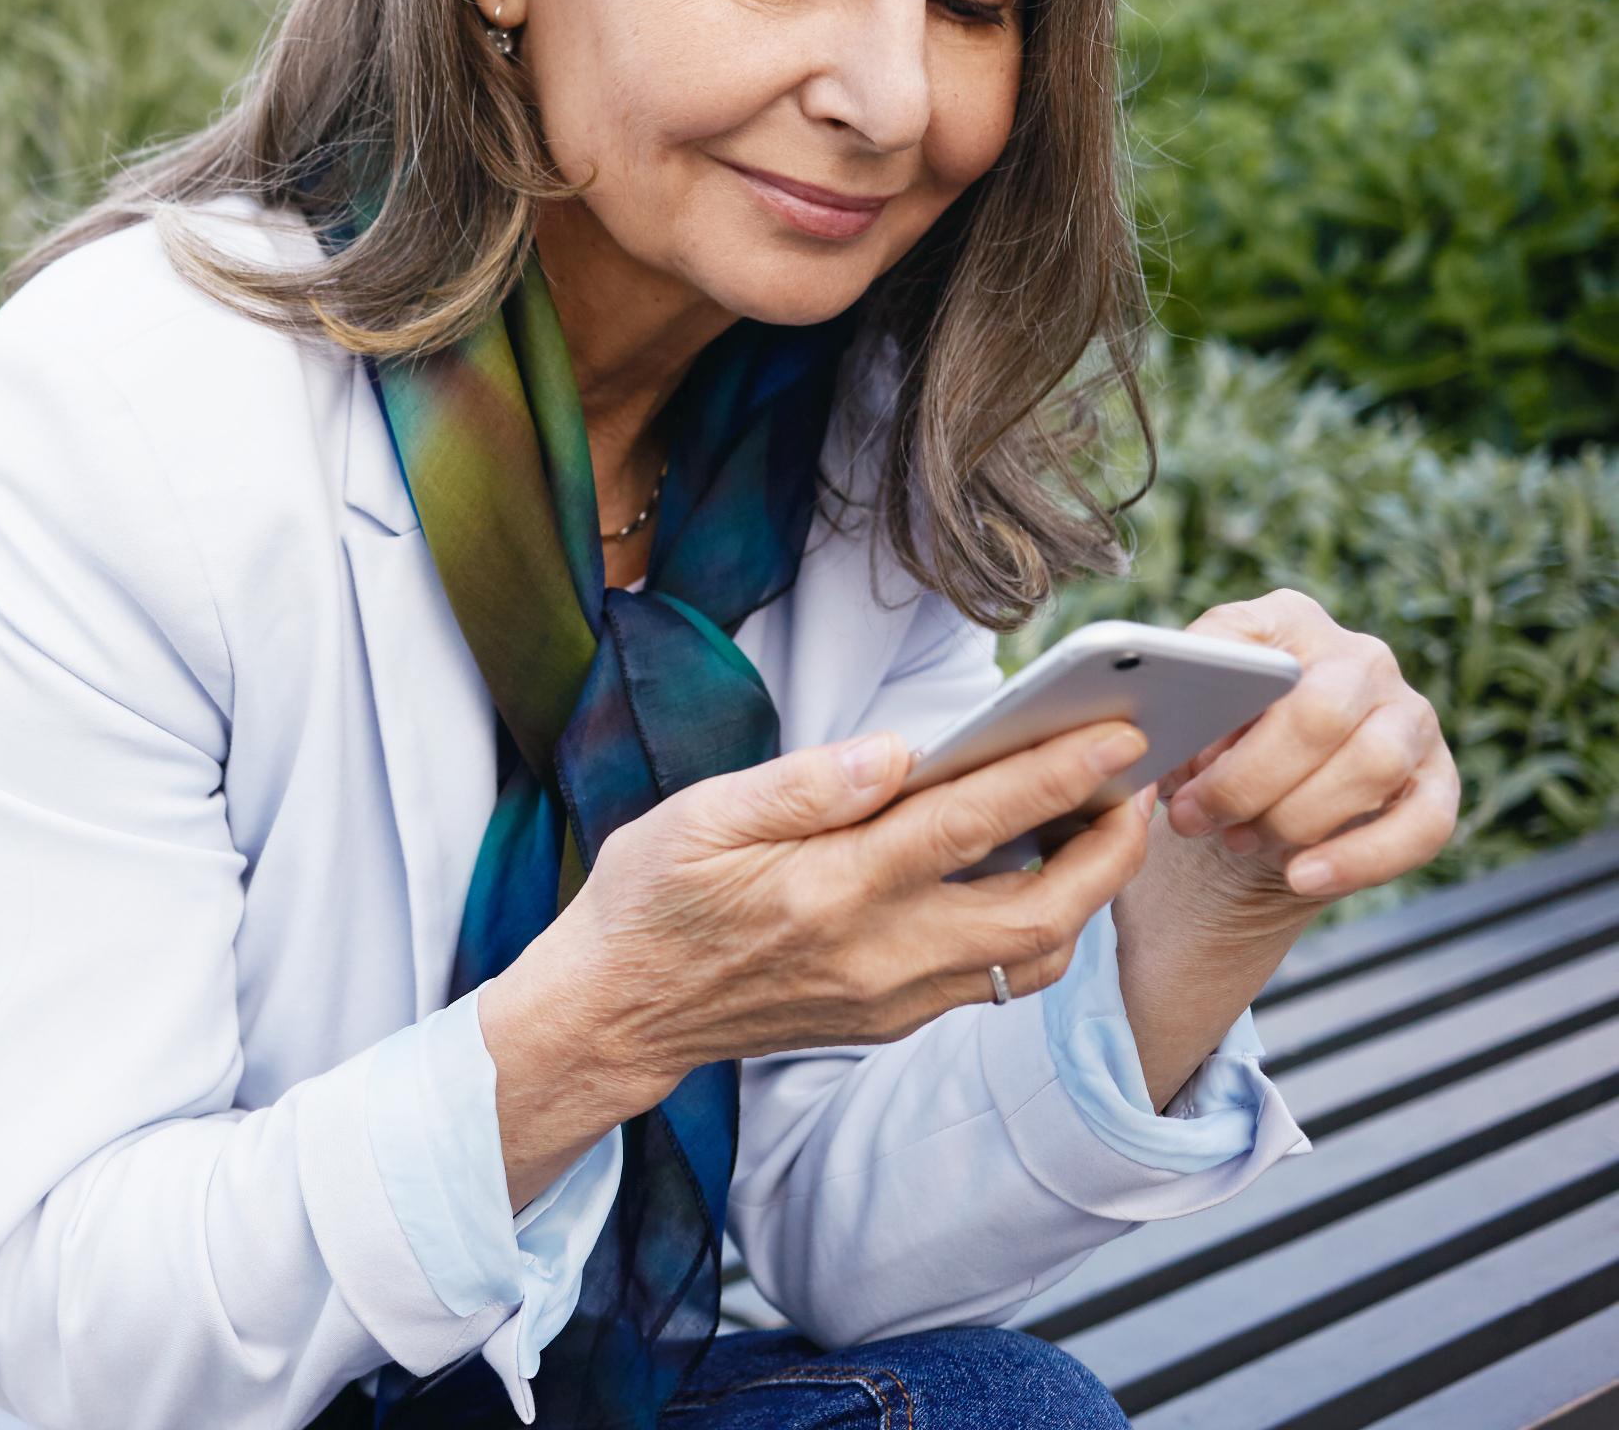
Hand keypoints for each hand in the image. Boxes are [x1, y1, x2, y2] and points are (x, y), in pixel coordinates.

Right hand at [476, 718, 1155, 1209]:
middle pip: (1041, 910)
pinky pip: (996, 979)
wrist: (619, 1010)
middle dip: (1110, 847)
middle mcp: (877, 956)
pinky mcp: (893, 1022)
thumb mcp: (700, 817)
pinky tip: (1032, 875)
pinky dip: (1038, 926)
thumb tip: (898, 751)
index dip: (1054, 777)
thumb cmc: (651, 898)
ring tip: (1100, 824)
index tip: (1117, 735)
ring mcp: (892, 1000)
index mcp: (830, 890)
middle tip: (1139, 783)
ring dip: (1087, 892)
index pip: (970, 826)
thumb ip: (805, 785)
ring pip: (1033, 956)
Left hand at [1157, 589, 1460, 921]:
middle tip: (1194, 817)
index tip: (1169, 754)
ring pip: (1372, 765)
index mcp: (1287, 621)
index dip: (1205, 702)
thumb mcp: (1185, 724)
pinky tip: (1302, 877)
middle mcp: (1361, 658)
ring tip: (1238, 841)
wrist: (1260, 808)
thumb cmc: (1216, 750)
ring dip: (1295, 817)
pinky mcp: (1439, 781)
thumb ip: (1174, 717)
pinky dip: (1358, 859)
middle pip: (1319, 713)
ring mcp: (1410, 718)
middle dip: (1247, 778)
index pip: (1246, 638)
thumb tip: (1158, 743)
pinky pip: (1423, 824)